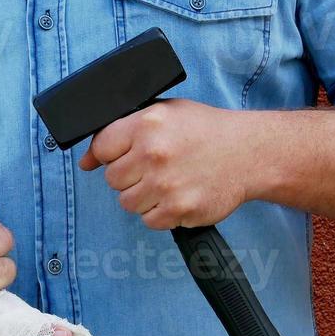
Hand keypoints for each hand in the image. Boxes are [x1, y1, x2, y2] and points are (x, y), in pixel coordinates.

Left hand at [79, 99, 253, 229]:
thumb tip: (85, 162)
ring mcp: (166, 184)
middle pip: (113, 179)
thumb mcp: (164, 114)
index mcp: (146, 124)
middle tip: (157, 168)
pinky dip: (162, 213)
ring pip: (128, 203)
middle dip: (131, 176)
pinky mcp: (180, 210)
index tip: (129, 156)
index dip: (113, 154)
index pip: (102, 148)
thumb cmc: (205, 132)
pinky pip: (150, 220)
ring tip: (170, 182)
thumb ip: (121, 132)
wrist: (249, 153)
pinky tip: (179, 195)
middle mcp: (153, 154)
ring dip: (145, 197)